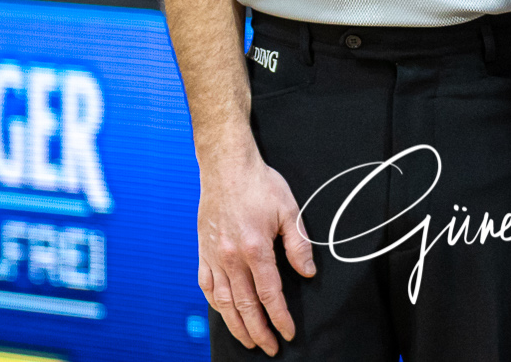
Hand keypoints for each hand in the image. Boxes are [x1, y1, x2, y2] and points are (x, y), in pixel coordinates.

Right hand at [198, 146, 315, 352]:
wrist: (226, 165)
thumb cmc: (259, 184)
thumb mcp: (289, 209)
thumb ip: (298, 244)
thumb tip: (308, 272)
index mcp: (255, 248)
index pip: (270, 295)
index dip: (280, 318)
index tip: (287, 333)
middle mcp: (231, 257)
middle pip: (245, 306)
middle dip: (259, 331)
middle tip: (269, 347)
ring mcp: (213, 256)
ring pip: (223, 302)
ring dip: (236, 325)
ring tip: (248, 340)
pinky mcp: (202, 251)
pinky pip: (206, 286)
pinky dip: (215, 304)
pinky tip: (224, 313)